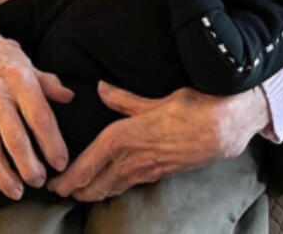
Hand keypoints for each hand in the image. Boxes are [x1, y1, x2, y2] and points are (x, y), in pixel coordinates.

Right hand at [0, 19, 73, 199]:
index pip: (38, 117)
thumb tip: (70, 98)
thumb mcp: (29, 64)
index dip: (52, 142)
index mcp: (18, 82)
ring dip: (3, 176)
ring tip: (18, 192)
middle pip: (14, 139)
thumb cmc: (4, 57)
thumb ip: (50, 84)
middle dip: (29, 166)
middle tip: (40, 181)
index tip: (61, 162)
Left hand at [48, 82, 266, 200]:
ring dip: (95, 191)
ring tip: (79, 194)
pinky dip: (115, 188)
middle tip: (59, 192)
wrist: (225, 128)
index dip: (74, 174)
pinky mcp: (162, 173)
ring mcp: (150, 169)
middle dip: (78, 189)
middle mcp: (137, 158)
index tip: (57, 184)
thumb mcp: (156, 99)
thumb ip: (125, 99)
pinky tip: (111, 188)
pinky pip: (131, 184)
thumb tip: (101, 89)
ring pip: (115, 186)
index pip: (93, 160)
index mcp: (130, 136)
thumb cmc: (193, 107)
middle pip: (100, 180)